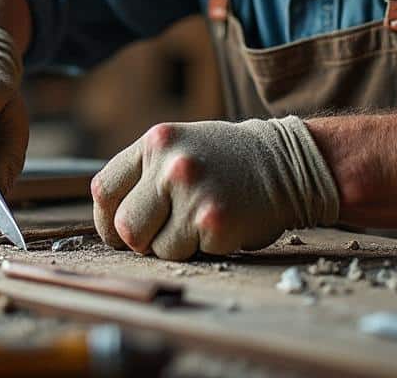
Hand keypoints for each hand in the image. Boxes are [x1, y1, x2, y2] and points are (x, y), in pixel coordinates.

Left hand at [91, 117, 338, 258]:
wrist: (291, 163)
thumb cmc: (230, 162)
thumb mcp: (181, 148)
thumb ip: (145, 173)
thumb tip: (110, 218)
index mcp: (156, 142)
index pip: (105, 189)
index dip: (106, 218)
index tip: (117, 230)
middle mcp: (169, 164)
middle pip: (124, 227)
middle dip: (139, 240)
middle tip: (161, 235)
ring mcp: (191, 193)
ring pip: (154, 248)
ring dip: (173, 246)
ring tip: (198, 223)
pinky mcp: (213, 222)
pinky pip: (186, 255)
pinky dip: (201, 250)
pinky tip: (222, 226)